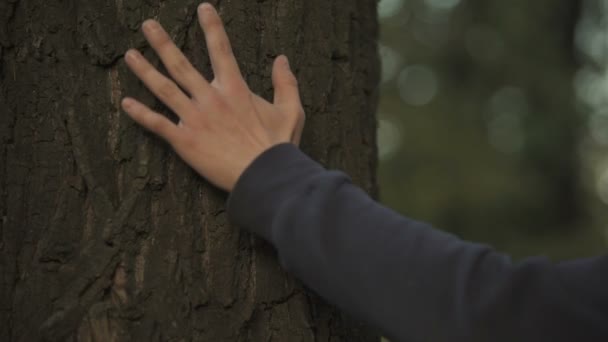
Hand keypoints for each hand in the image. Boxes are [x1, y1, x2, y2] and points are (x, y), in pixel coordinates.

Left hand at [121, 3, 304, 191]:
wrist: (263, 176)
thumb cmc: (278, 146)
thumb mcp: (291, 111)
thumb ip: (286, 83)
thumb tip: (282, 59)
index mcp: (235, 89)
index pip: (221, 49)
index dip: (212, 27)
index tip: (203, 8)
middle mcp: (211, 98)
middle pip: (181, 65)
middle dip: (162, 43)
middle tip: (148, 25)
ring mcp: (195, 119)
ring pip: (164, 89)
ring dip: (145, 71)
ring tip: (130, 55)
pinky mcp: (185, 141)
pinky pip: (158, 124)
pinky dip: (140, 114)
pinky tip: (126, 103)